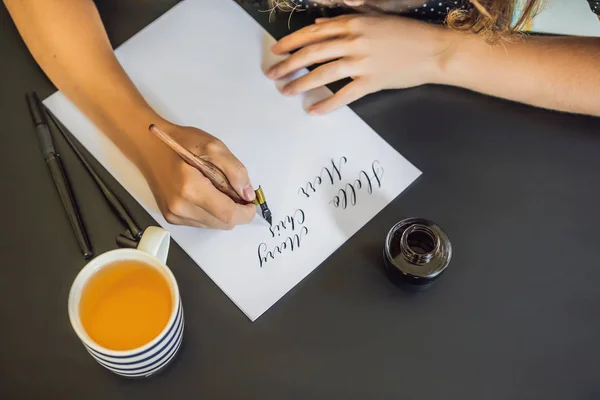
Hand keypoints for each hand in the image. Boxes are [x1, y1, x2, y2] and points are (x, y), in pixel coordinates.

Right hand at [139, 122, 256, 228]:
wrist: (148, 146)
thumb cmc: (181, 142)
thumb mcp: (214, 147)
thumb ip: (235, 171)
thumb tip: (247, 195)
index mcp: (191, 188)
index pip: (228, 215)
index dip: (246, 213)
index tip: (252, 203)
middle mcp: (181, 207)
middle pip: (223, 223)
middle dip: (236, 211)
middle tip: (236, 191)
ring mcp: (174, 215)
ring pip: (213, 225)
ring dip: (223, 212)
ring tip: (218, 190)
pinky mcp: (171, 217)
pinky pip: (201, 223)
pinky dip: (210, 212)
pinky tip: (206, 194)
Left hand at [267, 14, 450, 113]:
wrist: (433, 50)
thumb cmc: (405, 34)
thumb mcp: (374, 20)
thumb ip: (345, 21)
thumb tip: (318, 24)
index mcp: (353, 23)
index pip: (313, 33)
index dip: (291, 43)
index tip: (276, 51)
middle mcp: (354, 41)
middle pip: (312, 53)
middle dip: (288, 65)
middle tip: (272, 75)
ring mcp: (362, 62)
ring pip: (323, 73)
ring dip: (301, 83)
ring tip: (286, 91)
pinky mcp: (372, 82)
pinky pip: (344, 95)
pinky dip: (327, 103)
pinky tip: (313, 110)